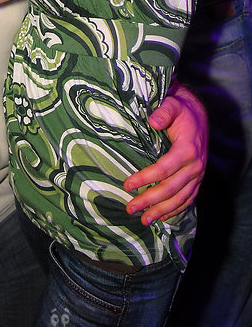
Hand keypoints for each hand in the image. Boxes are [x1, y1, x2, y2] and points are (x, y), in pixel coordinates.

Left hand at [125, 80, 207, 224]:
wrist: (199, 117)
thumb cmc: (181, 112)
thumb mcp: (172, 105)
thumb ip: (163, 112)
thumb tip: (153, 121)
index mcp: (187, 149)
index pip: (164, 169)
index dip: (145, 178)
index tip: (127, 184)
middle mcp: (195, 166)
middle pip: (170, 189)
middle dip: (149, 200)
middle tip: (130, 208)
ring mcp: (198, 176)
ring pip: (179, 199)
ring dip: (161, 211)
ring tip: (143, 220)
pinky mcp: (198, 181)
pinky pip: (188, 200)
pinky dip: (175, 210)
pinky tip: (162, 218)